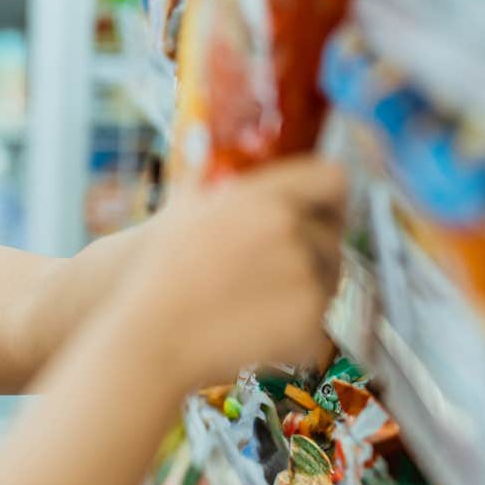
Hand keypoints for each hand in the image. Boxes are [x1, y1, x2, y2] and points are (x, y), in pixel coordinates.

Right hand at [106, 156, 347, 387]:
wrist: (152, 338)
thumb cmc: (158, 274)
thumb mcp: (185, 207)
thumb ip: (214, 174)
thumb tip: (218, 146)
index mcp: (265, 197)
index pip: (331, 178)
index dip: (328, 196)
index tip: (320, 211)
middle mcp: (291, 232)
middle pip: (333, 234)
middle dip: (313, 249)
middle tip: (279, 268)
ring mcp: (305, 279)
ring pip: (330, 279)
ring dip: (306, 289)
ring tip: (257, 303)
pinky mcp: (310, 324)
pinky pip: (320, 323)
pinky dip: (297, 333)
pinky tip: (258, 332)